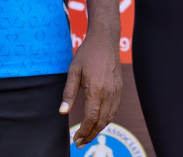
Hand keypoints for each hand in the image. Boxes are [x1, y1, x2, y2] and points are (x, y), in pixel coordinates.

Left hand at [61, 30, 121, 145]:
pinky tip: (98, 121)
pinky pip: (114, 109)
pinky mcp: (119, 89)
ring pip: (110, 117)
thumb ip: (69, 93)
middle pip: (102, 122)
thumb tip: (62, 113)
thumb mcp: (74, 71)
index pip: (91, 118)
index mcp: (97, 90)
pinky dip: (106, 119)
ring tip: (88, 135)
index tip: (76, 139)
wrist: (105, 39)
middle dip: (91, 134)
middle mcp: (109, 93)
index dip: (84, 131)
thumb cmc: (87, 53)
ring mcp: (116, 91)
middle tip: (80, 143)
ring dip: (99, 129)